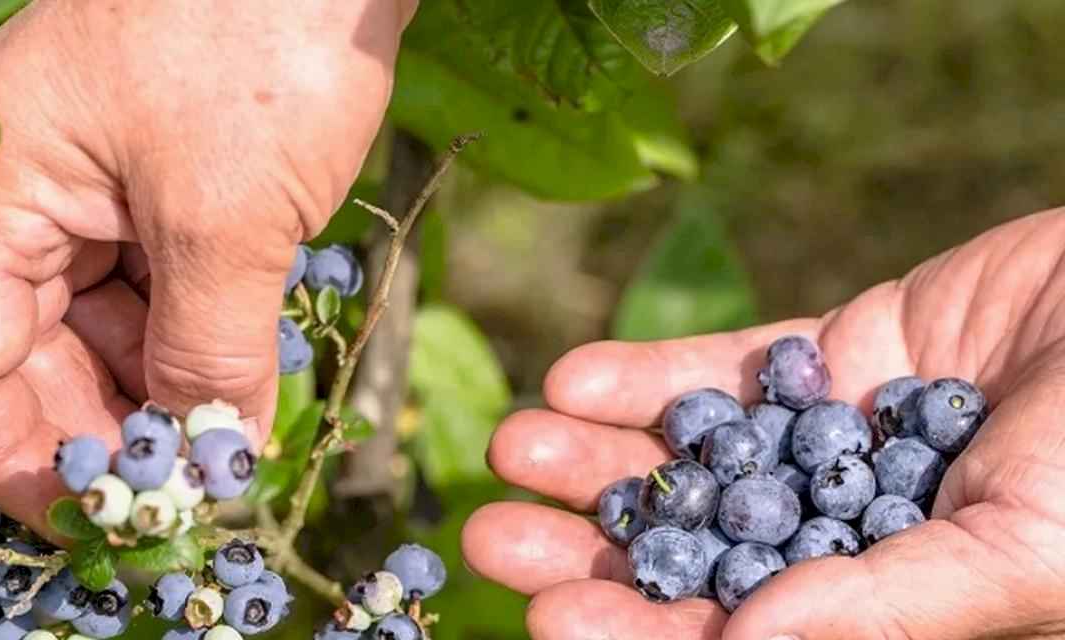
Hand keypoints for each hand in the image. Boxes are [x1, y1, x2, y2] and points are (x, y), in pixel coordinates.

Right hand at [0, 0, 415, 536]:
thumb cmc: (261, 36)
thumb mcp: (229, 216)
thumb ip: (207, 349)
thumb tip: (204, 455)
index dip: (8, 455)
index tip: (89, 519)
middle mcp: (31, 191)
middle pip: (30, 352)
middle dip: (104, 430)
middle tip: (179, 494)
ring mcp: (99, 183)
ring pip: (102, 326)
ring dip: (158, 392)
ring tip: (222, 447)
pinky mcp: (166, 180)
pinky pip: (158, 286)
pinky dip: (195, 341)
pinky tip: (242, 385)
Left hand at [463, 209, 1064, 638]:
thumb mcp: (1021, 555)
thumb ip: (887, 609)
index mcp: (882, 605)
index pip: (740, 634)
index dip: (647, 634)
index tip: (553, 621)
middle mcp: (841, 532)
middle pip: (693, 551)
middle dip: (591, 551)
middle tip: (492, 539)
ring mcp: (827, 440)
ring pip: (692, 459)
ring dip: (597, 458)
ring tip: (510, 448)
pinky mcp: (828, 355)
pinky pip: (726, 368)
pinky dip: (653, 375)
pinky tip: (575, 378)